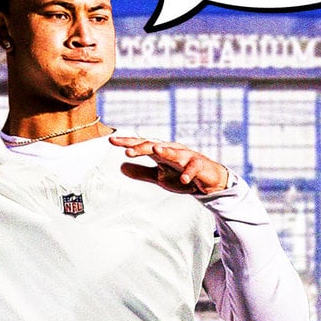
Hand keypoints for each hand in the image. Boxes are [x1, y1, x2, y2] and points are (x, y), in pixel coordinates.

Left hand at [110, 136, 230, 194]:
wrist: (208, 179)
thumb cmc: (182, 174)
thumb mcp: (159, 176)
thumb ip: (141, 172)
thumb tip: (121, 168)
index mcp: (161, 151)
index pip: (141, 145)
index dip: (127, 143)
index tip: (111, 140)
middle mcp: (172, 150)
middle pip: (155, 145)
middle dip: (142, 147)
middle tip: (128, 150)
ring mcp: (187, 156)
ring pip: (175, 152)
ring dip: (166, 151)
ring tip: (155, 150)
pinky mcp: (199, 166)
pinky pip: (193, 168)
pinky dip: (188, 173)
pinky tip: (183, 179)